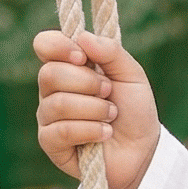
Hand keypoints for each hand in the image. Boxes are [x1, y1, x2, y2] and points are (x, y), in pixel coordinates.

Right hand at [34, 27, 160, 188]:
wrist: (143, 150)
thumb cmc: (135, 110)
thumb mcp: (132, 75)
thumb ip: (111, 52)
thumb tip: (82, 37)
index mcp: (68, 66)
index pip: (44, 44)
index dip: (59, 47)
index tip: (83, 57)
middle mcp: (52, 89)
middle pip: (50, 74)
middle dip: (89, 84)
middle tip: (110, 94)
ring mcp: (48, 116)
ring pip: (59, 104)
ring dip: (95, 109)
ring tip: (111, 116)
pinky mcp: (50, 142)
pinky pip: (61, 130)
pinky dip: (91, 130)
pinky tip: (104, 133)